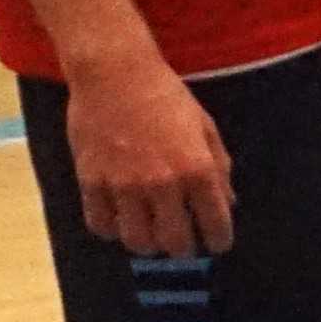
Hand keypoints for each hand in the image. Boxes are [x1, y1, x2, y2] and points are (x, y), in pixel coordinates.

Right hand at [64, 54, 235, 259]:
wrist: (114, 73)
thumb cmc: (165, 96)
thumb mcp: (205, 126)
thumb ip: (219, 167)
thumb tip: (228, 203)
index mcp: (197, 169)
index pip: (215, 224)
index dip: (220, 240)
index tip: (217, 242)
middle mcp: (163, 183)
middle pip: (175, 243)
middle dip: (184, 248)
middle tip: (183, 241)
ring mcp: (124, 185)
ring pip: (138, 242)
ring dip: (148, 243)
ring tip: (150, 232)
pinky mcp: (92, 182)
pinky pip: (101, 226)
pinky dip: (112, 230)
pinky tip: (119, 220)